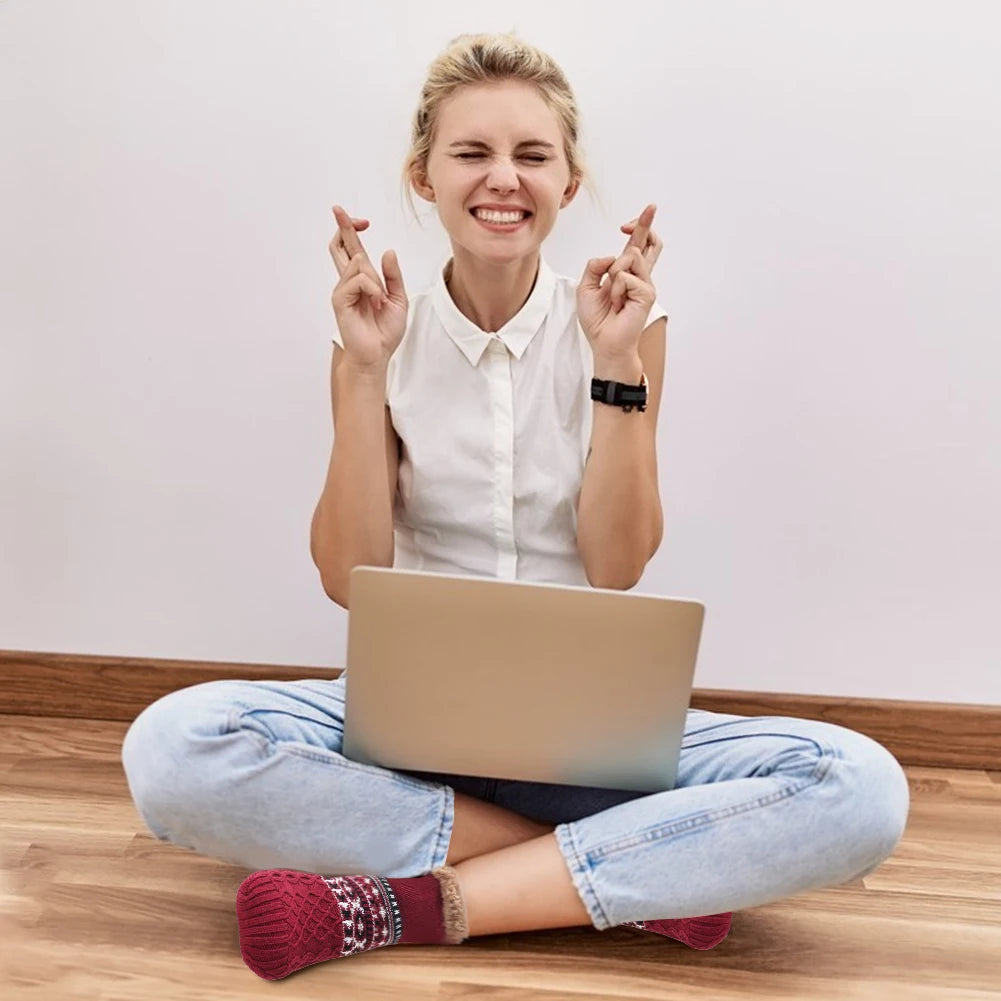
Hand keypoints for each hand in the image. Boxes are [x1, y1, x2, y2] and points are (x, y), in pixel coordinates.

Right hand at [329, 204, 407, 368]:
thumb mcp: (398, 299)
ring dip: (375, 279)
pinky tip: (375, 303)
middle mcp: (349, 282)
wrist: (377, 355)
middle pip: (340, 246)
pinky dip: (371, 288)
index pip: (352, 249)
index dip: (352, 230)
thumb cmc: (385, 332)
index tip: (360, 220)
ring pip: (357, 262)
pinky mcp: (340, 299)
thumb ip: (393, 276)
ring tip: (379, 302)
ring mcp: (343, 290)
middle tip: (339, 210)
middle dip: (341, 226)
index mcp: (363, 280)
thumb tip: (388, 252)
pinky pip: (357, 279)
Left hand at [576, 203, 658, 360]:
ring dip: (614, 273)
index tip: (631, 221)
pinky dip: (615, 290)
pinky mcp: (647, 293)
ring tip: (613, 297)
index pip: (637, 245)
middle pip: (650, 243)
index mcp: (625, 273)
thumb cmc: (598, 319)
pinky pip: (626, 277)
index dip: (640, 227)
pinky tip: (618, 305)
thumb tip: (612, 256)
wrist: (604, 342)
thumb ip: (595, 266)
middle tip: (650, 207)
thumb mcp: (586, 287)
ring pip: (630, 257)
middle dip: (647, 223)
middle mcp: (639, 276)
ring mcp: (645, 284)